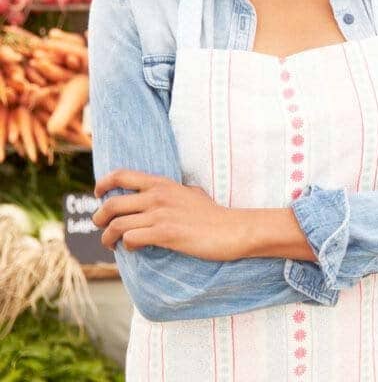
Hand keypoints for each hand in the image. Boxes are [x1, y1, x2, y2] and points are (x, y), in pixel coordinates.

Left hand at [93, 170, 245, 260]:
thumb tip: (161, 195)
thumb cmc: (213, 214)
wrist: (231, 229)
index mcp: (163, 184)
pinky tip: (133, 249)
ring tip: (111, 244)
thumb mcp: (192, 193)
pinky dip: (126, 246)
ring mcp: (161, 214)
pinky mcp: (166, 233)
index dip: (104, 183)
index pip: (122, 175)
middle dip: (99, 218)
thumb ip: (173, 191)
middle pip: (112, 203)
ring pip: (117, 225)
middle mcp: (158, 196)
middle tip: (100, 226)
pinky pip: (131, 238)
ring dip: (108, 237)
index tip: (98, 194)